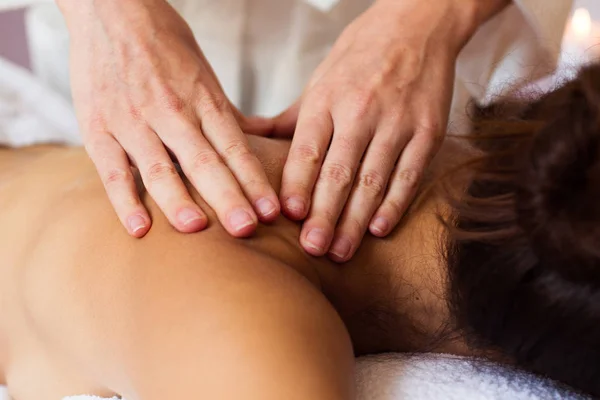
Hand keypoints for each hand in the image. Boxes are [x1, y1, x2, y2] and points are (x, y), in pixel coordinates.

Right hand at [59, 0, 278, 237]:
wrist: (111, 8)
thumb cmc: (165, 45)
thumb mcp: (204, 74)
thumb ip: (226, 116)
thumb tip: (263, 139)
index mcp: (203, 100)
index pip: (234, 148)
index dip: (254, 180)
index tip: (271, 211)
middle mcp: (172, 111)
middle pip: (204, 161)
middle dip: (227, 197)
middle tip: (246, 228)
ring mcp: (133, 120)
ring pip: (160, 167)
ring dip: (178, 200)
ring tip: (197, 228)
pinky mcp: (99, 127)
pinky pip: (112, 169)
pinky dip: (124, 199)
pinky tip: (139, 228)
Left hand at [271, 0, 481, 261]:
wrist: (417, 24)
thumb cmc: (360, 56)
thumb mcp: (319, 81)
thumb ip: (288, 119)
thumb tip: (248, 139)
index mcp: (327, 99)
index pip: (307, 151)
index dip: (297, 186)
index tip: (287, 217)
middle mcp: (360, 110)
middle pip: (337, 172)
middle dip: (323, 215)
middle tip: (312, 248)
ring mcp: (397, 121)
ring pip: (372, 180)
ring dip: (354, 220)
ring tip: (339, 251)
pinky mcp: (428, 130)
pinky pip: (409, 174)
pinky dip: (394, 204)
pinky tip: (378, 229)